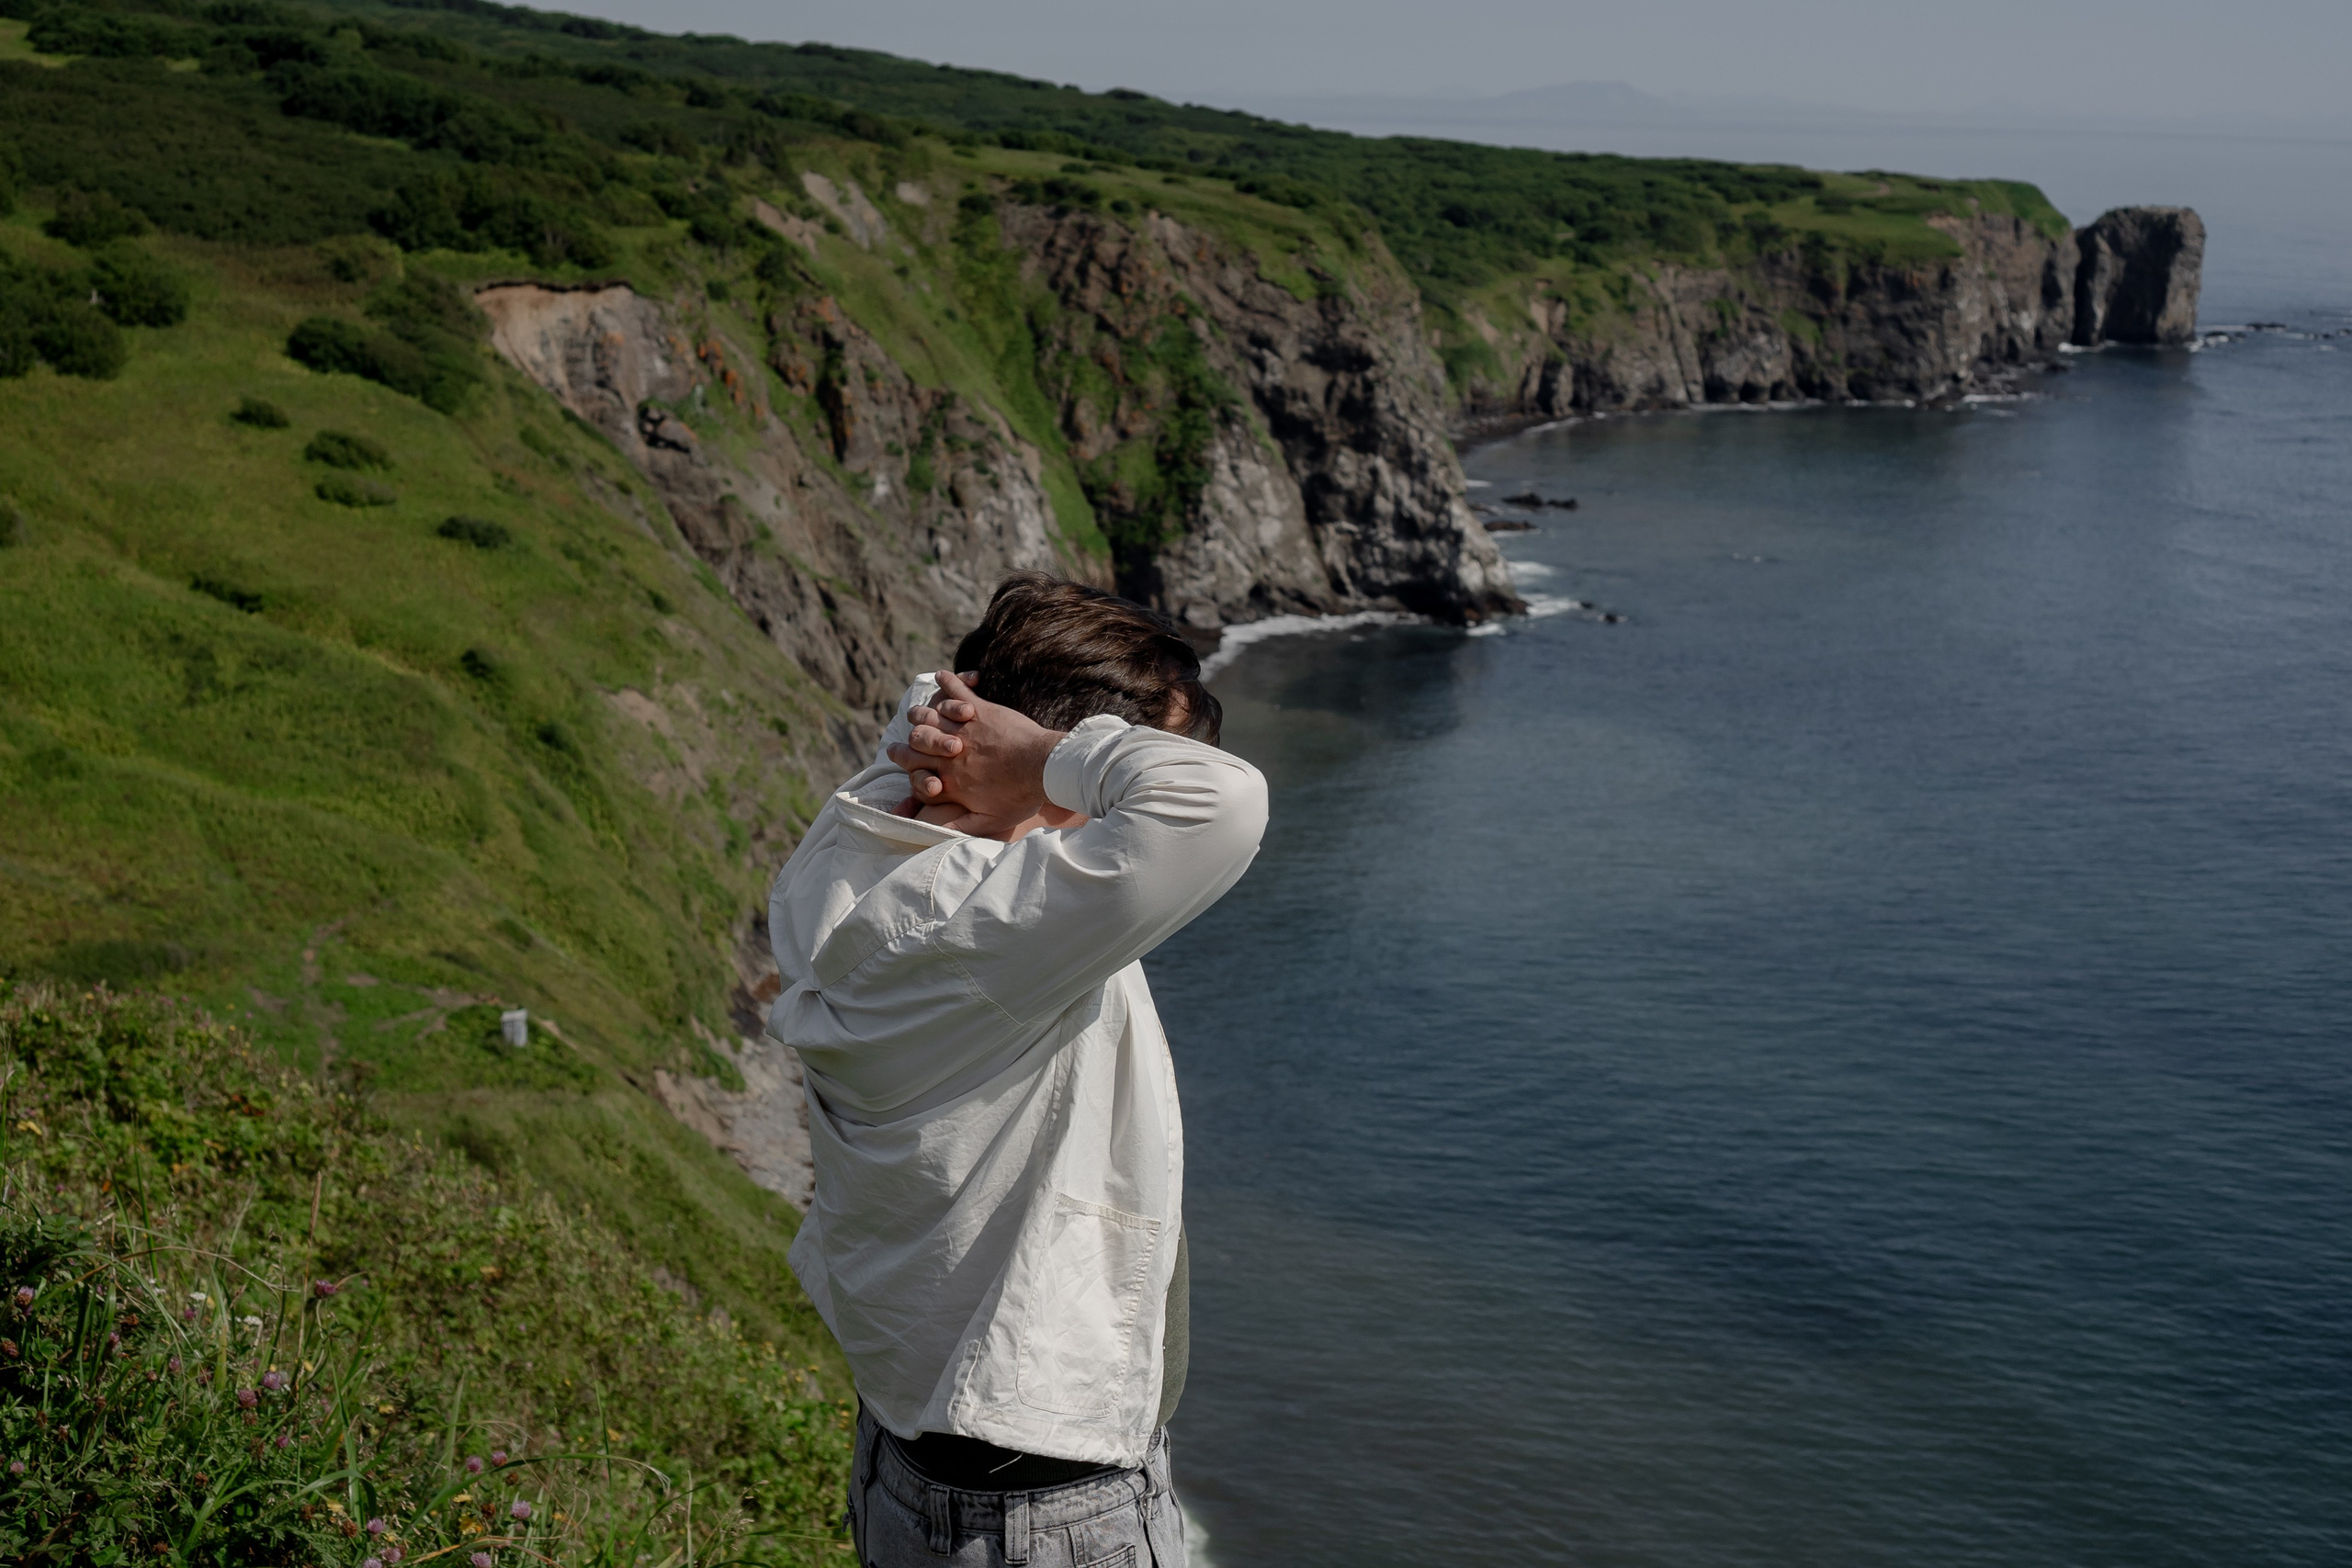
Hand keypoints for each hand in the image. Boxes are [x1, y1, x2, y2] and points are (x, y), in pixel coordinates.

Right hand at [886, 670, 1066, 837]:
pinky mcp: (978, 710)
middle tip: (906, 732)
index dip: (902, 760)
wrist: (1043, 769)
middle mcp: (950, 752)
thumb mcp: (991, 821)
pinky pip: (956, 690)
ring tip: (921, 709)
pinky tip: (942, 675)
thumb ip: (962, 825)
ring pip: (929, 715)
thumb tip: (939, 834)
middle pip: (916, 739)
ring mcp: (962, 729)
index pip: (914, 769)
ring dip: (924, 711)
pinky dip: (948, 681)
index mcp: (950, 779)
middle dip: (908, 737)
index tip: (894, 753)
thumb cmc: (1020, 796)